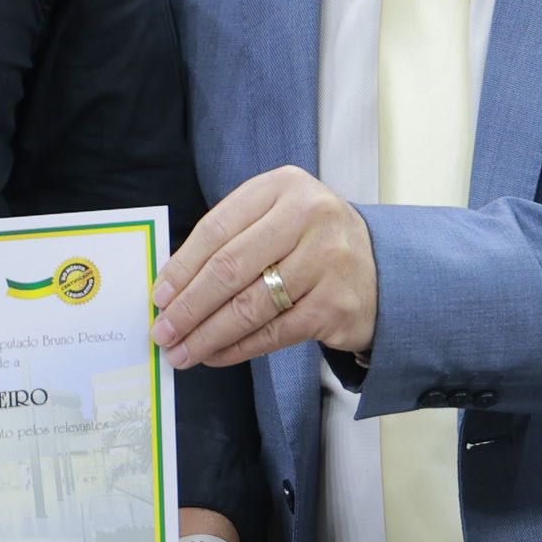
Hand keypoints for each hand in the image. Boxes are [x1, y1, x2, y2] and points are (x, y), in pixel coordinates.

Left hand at [153, 167, 374, 370]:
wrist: (382, 269)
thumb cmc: (312, 242)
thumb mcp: (276, 218)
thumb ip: (231, 239)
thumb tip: (173, 286)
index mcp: (283, 186)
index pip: (217, 228)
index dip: (181, 267)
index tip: (158, 296)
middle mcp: (308, 216)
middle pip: (229, 268)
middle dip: (188, 306)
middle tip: (162, 331)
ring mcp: (326, 261)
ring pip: (249, 306)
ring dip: (207, 335)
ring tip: (182, 351)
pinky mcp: (336, 304)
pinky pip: (274, 333)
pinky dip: (238, 348)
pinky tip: (216, 355)